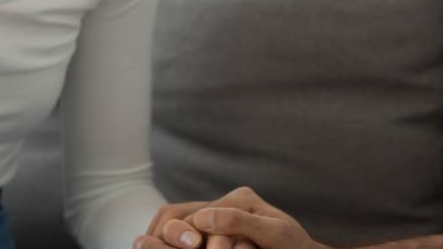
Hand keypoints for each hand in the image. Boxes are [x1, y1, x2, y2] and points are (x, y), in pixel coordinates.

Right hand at [135, 187, 326, 248]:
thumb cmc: (292, 247)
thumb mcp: (274, 234)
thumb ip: (240, 222)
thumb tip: (203, 218)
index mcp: (241, 199)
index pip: (202, 214)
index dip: (188, 234)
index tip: (194, 248)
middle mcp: (225, 203)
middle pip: (181, 214)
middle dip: (172, 235)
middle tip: (175, 246)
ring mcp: (216, 216)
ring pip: (175, 220)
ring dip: (165, 237)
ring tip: (150, 245)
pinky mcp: (210, 231)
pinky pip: (180, 225)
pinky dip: (168, 239)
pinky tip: (160, 246)